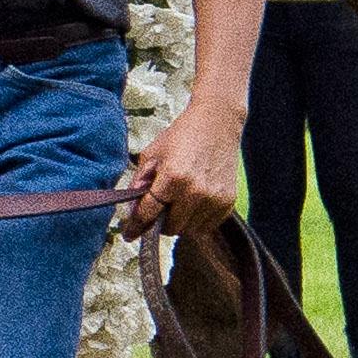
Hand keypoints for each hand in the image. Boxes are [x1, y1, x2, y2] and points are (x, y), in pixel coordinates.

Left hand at [123, 93, 244, 242]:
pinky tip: (193, 202)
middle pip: (170, 227)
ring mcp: (214, 199)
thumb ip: (140, 182)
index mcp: (172, 177)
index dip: (136, 226)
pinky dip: (196, 220)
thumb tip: (132, 209)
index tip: (129, 235)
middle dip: (160, 222)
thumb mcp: (152, 153)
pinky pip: (206, 226)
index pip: (149, 213)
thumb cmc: (181, 135)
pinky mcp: (228, 202)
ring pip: (188, 230)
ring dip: (179, 222)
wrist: (217, 123)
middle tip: (159, 209)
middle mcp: (195, 192)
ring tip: (178, 201)